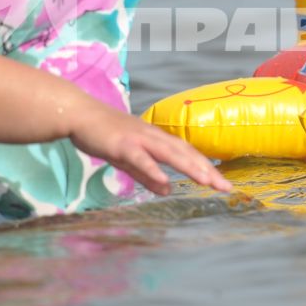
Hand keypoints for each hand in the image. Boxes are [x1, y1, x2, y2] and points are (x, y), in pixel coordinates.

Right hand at [68, 102, 232, 196]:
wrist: (79, 115)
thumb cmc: (104, 136)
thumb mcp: (129, 161)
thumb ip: (147, 176)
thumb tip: (166, 190)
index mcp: (156, 139)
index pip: (187, 153)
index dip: (205, 167)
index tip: (222, 182)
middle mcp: (152, 136)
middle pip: (185, 153)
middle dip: (206, 170)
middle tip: (226, 187)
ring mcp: (138, 139)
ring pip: (169, 154)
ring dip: (189, 167)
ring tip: (207, 181)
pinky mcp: (122, 145)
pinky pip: (140, 158)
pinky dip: (153, 169)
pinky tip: (165, 180)